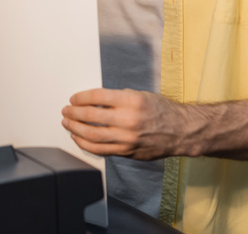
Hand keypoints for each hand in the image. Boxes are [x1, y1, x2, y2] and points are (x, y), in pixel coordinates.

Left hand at [61, 88, 183, 161]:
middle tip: (66, 111)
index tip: (74, 99)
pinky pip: (101, 150)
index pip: (97, 97)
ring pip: (92, 136)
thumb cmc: (161, 110)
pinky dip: (86, 144)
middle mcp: (128, 120)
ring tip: (68, 124)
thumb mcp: (140, 95)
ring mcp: (127, 138)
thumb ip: (117, 98)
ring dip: (75, 129)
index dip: (80, 98)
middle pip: (91, 117)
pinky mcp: (127, 152)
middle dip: (74, 113)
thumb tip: (92, 101)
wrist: (180, 131)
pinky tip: (79, 138)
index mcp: (131, 101)